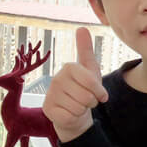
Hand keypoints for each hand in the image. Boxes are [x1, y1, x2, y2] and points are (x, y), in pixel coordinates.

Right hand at [42, 27, 108, 142]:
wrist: (72, 112)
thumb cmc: (83, 89)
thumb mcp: (90, 70)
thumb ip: (86, 50)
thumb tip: (81, 27)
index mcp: (68, 67)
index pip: (91, 81)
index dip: (99, 91)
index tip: (100, 94)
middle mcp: (56, 79)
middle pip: (86, 96)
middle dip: (91, 102)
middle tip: (86, 100)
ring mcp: (50, 94)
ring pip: (78, 108)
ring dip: (82, 110)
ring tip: (78, 106)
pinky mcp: (47, 109)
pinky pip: (70, 117)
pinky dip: (74, 118)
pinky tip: (69, 113)